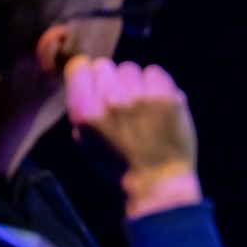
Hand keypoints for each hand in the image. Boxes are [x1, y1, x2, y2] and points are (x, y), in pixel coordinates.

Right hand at [64, 55, 200, 217]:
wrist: (157, 181)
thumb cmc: (119, 164)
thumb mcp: (86, 140)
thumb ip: (83, 107)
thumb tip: (86, 77)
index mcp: (86, 112)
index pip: (79, 66)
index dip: (87, 74)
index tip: (94, 83)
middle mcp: (111, 100)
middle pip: (105, 65)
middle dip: (110, 80)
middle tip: (120, 101)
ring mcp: (140, 97)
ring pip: (131, 69)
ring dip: (134, 83)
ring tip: (141, 106)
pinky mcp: (166, 97)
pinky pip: (156, 72)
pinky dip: (156, 84)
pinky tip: (157, 103)